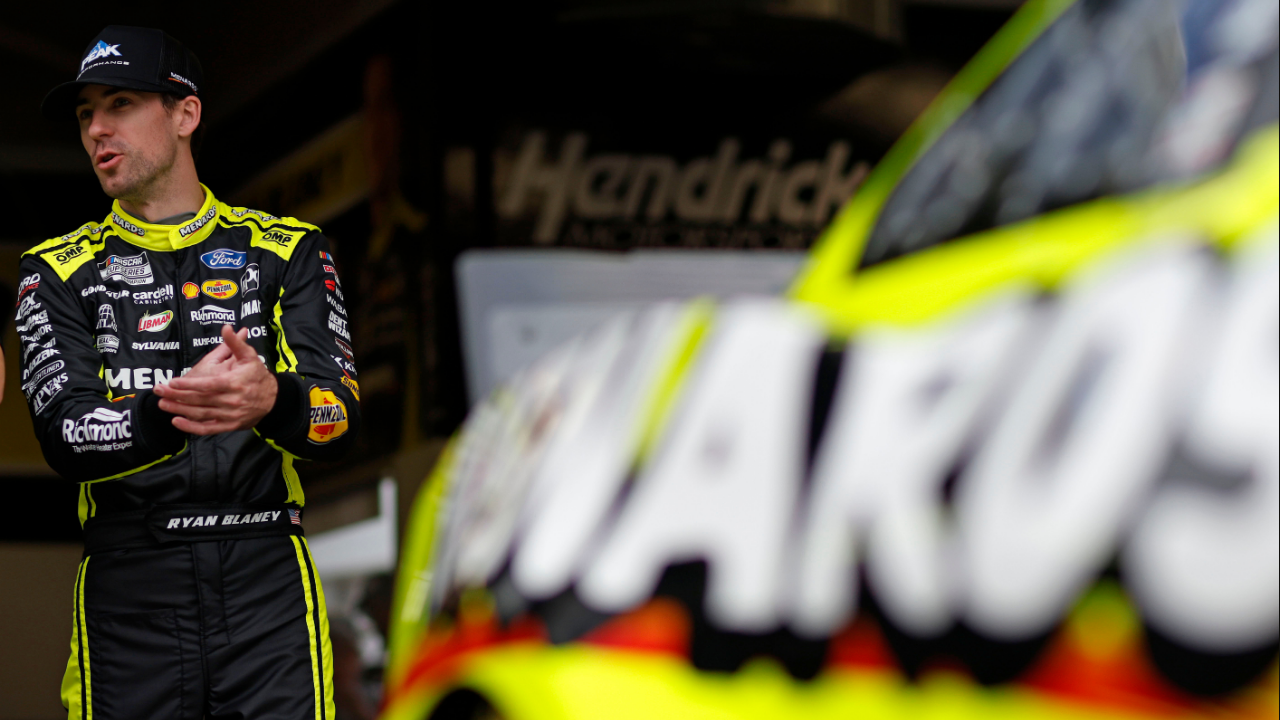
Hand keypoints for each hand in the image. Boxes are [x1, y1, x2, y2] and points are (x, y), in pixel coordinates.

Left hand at [154, 325, 277, 434]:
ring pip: (201, 414)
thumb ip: (235, 343)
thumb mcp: (249, 356)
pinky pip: (207, 429)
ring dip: (180, 410)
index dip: (189, 385)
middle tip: (159, 391)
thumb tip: (227, 327)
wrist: (274, 399)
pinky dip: (191, 427)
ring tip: (163, 404)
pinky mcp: (229, 426)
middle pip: (200, 400)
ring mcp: (230, 415)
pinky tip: (177, 422)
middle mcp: (231, 401)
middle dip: (177, 396)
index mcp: (234, 383)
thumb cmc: (258, 375)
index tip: (172, 382)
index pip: (208, 385)